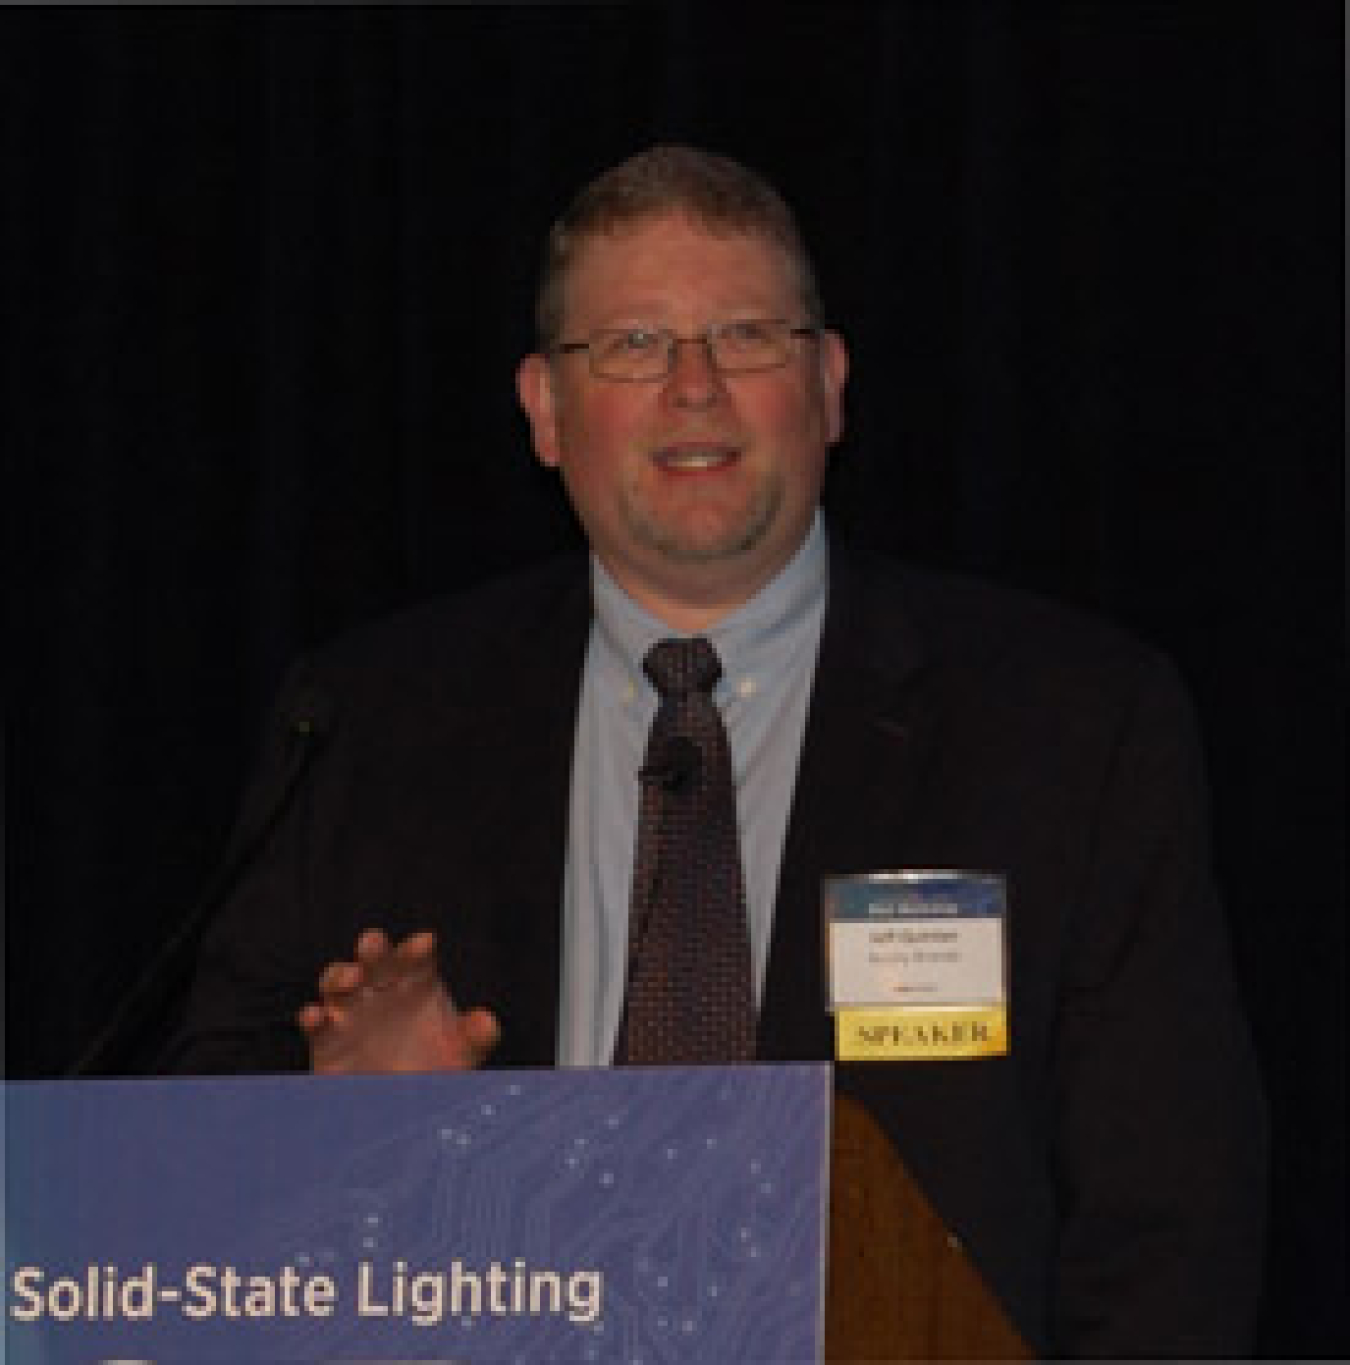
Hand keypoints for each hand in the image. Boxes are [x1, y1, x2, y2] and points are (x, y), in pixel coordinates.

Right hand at [298, 928, 499, 1073]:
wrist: (401, 1106)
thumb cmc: (435, 1068)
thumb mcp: (462, 1055)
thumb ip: (475, 1038)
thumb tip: (486, 1022)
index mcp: (417, 982)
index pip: (417, 958)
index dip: (418, 948)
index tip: (424, 944)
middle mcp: (382, 989)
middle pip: (375, 960)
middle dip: (373, 949)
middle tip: (373, 944)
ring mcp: (352, 1011)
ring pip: (337, 981)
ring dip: (339, 975)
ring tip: (350, 978)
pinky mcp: (327, 1038)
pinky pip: (315, 1022)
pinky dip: (312, 1016)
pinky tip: (318, 1016)